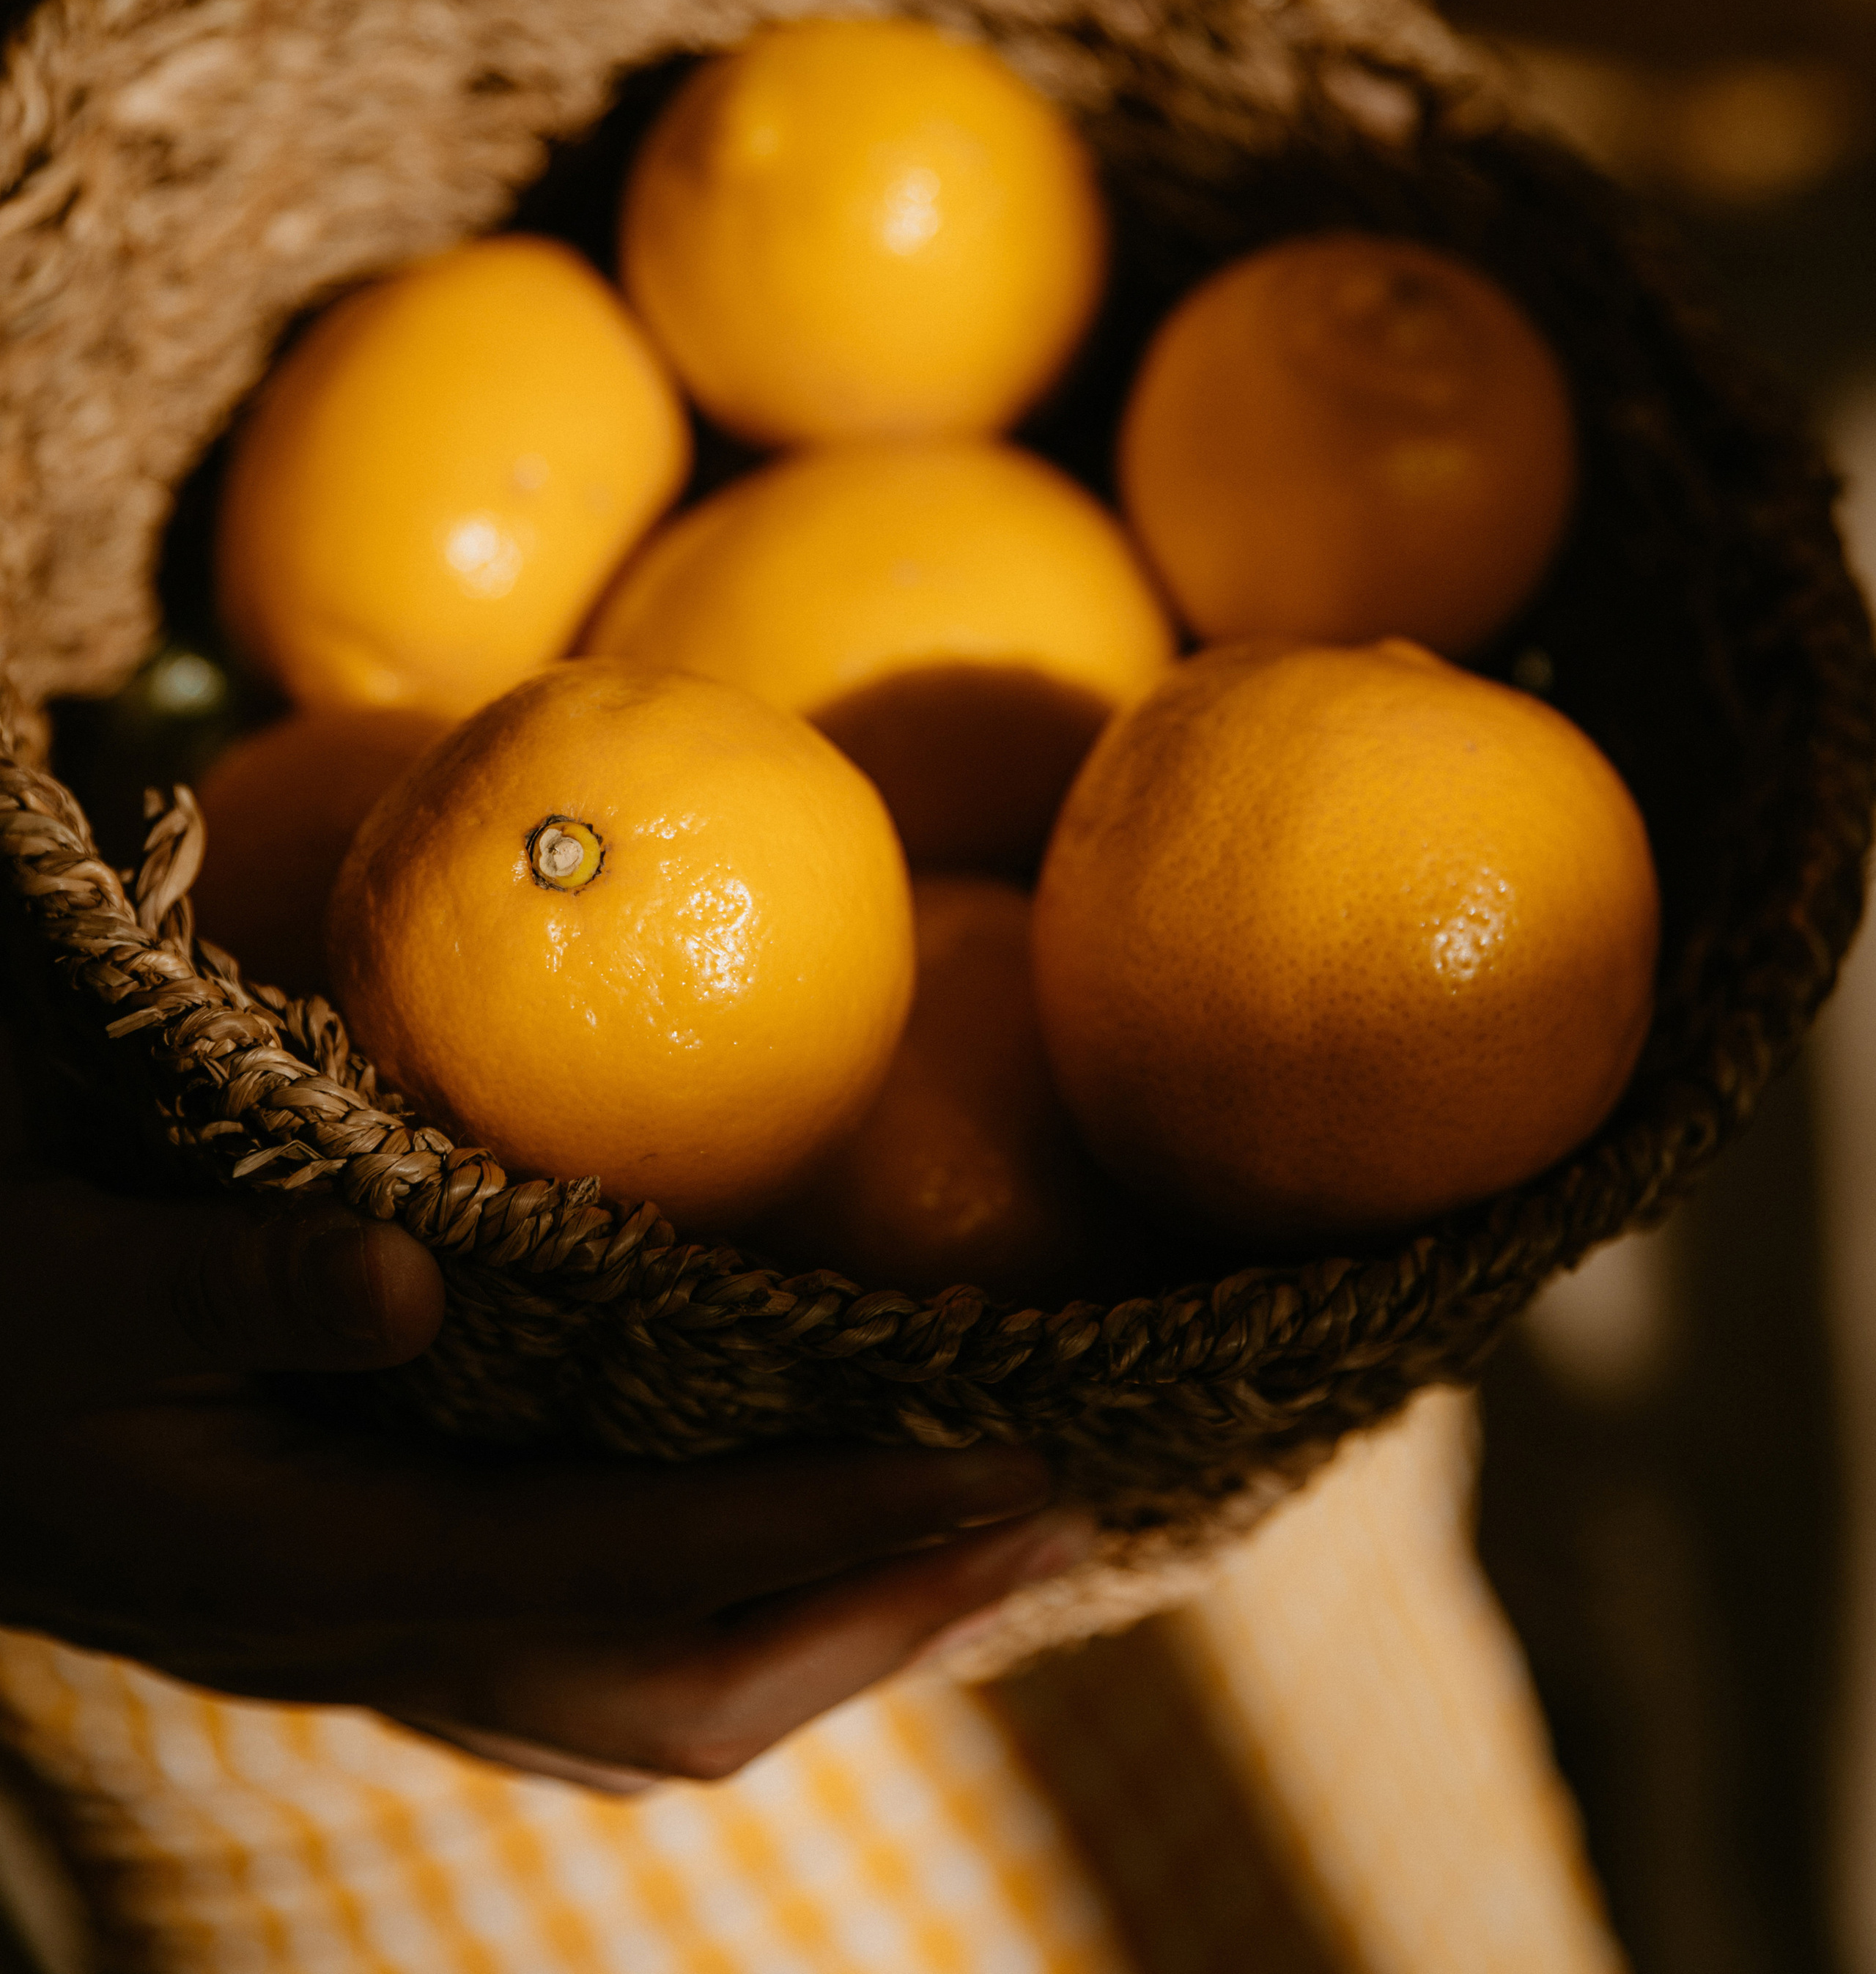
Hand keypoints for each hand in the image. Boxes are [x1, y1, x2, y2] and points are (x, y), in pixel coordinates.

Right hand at [0, 1176, 1092, 1789]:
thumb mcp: (65, 1281)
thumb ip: (222, 1288)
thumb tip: (403, 1281)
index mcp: (324, 1567)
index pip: (640, 1566)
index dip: (833, 1527)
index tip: (1006, 1465)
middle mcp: (375, 1641)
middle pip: (681, 1699)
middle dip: (882, 1620)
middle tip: (1057, 1513)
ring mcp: (380, 1648)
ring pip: (648, 1707)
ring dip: (824, 1640)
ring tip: (966, 1548)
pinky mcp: (377, 1613)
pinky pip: (596, 1663)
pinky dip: (727, 1625)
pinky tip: (783, 1550)